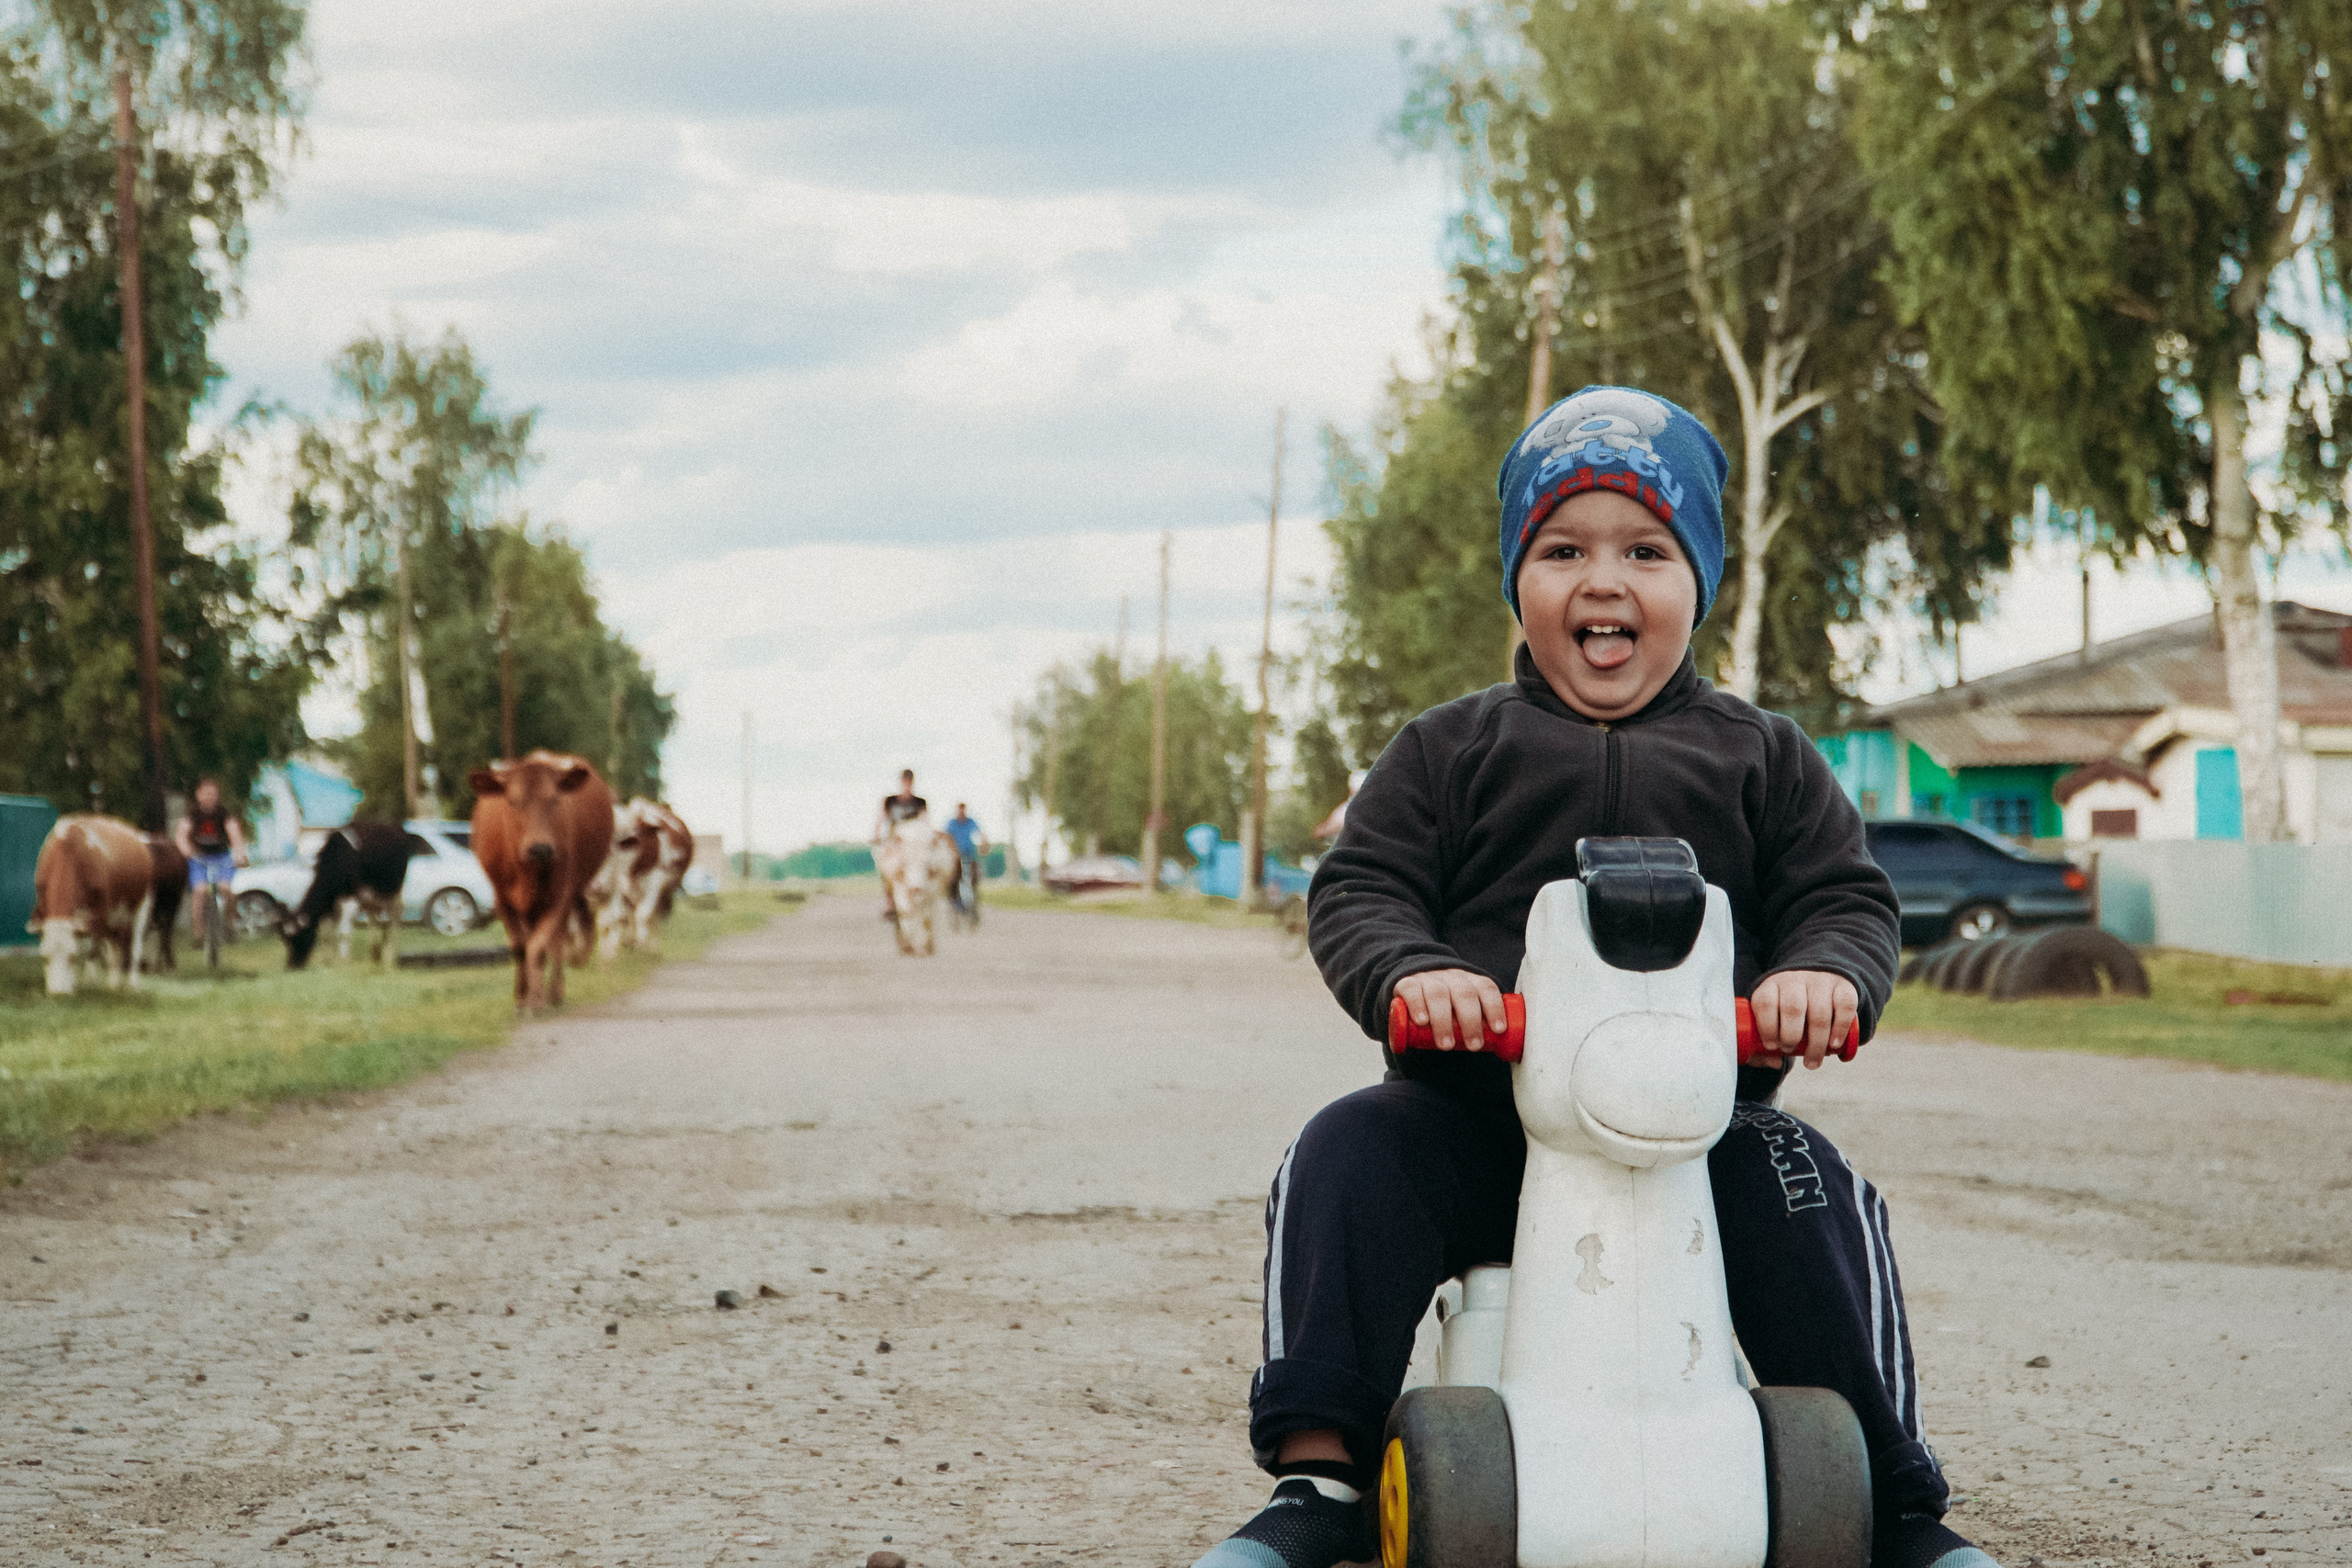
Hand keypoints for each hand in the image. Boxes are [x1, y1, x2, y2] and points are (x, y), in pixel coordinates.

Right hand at [1391, 969, 1506, 1051]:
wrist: (1415, 983)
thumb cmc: (1448, 1006)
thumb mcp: (1464, 1009)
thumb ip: (1479, 1025)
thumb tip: (1505, 1053)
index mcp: (1470, 981)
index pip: (1486, 988)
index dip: (1495, 1007)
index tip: (1498, 1030)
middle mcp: (1452, 977)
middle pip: (1464, 994)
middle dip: (1471, 1021)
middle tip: (1473, 1046)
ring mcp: (1429, 979)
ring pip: (1438, 994)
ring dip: (1443, 1020)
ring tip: (1446, 1045)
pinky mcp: (1407, 983)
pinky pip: (1412, 990)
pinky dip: (1417, 1005)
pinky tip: (1421, 1021)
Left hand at [1748, 969, 1858, 1070]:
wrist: (1817, 979)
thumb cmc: (1787, 1009)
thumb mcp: (1771, 1017)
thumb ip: (1765, 1043)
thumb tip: (1774, 1062)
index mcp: (1771, 986)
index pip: (1765, 1002)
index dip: (1767, 1027)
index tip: (1772, 1047)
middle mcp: (1795, 980)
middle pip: (1793, 1007)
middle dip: (1791, 1036)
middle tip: (1790, 1051)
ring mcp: (1820, 981)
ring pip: (1820, 1012)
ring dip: (1816, 1043)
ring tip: (1812, 1061)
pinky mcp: (1843, 986)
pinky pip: (1845, 1007)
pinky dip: (1840, 1029)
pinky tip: (1834, 1045)